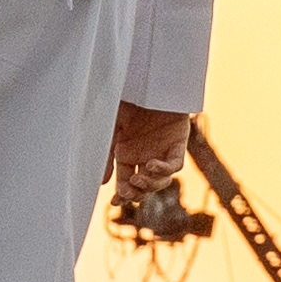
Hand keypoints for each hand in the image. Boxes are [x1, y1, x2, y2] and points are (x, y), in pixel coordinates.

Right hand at [109, 103, 192, 225]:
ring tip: (138, 179)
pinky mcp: (178, 144)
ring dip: (149, 185)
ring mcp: (162, 152)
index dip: (122, 195)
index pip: (125, 184)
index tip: (115, 201)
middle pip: (143, 187)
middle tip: (127, 192)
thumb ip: (106, 154)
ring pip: (160, 181)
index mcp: (127, 155)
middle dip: (135, 193)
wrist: (148, 80)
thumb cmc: (126, 100)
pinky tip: (152, 165)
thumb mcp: (111, 127)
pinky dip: (164, 169)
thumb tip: (102, 183)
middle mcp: (145, 157)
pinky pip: (174, 164)